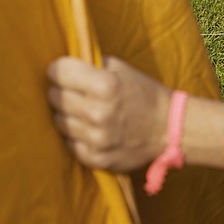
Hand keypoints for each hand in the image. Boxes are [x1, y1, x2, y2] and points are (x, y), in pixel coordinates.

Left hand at [47, 56, 171, 171]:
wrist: (168, 128)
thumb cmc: (143, 92)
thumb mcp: (121, 68)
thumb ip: (91, 64)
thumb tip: (62, 64)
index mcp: (106, 85)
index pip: (59, 72)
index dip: (57, 69)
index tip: (60, 70)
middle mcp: (99, 113)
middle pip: (55, 97)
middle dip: (60, 90)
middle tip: (71, 89)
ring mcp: (96, 139)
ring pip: (59, 121)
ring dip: (66, 113)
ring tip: (80, 109)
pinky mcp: (96, 159)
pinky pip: (69, 143)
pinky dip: (74, 134)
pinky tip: (87, 127)